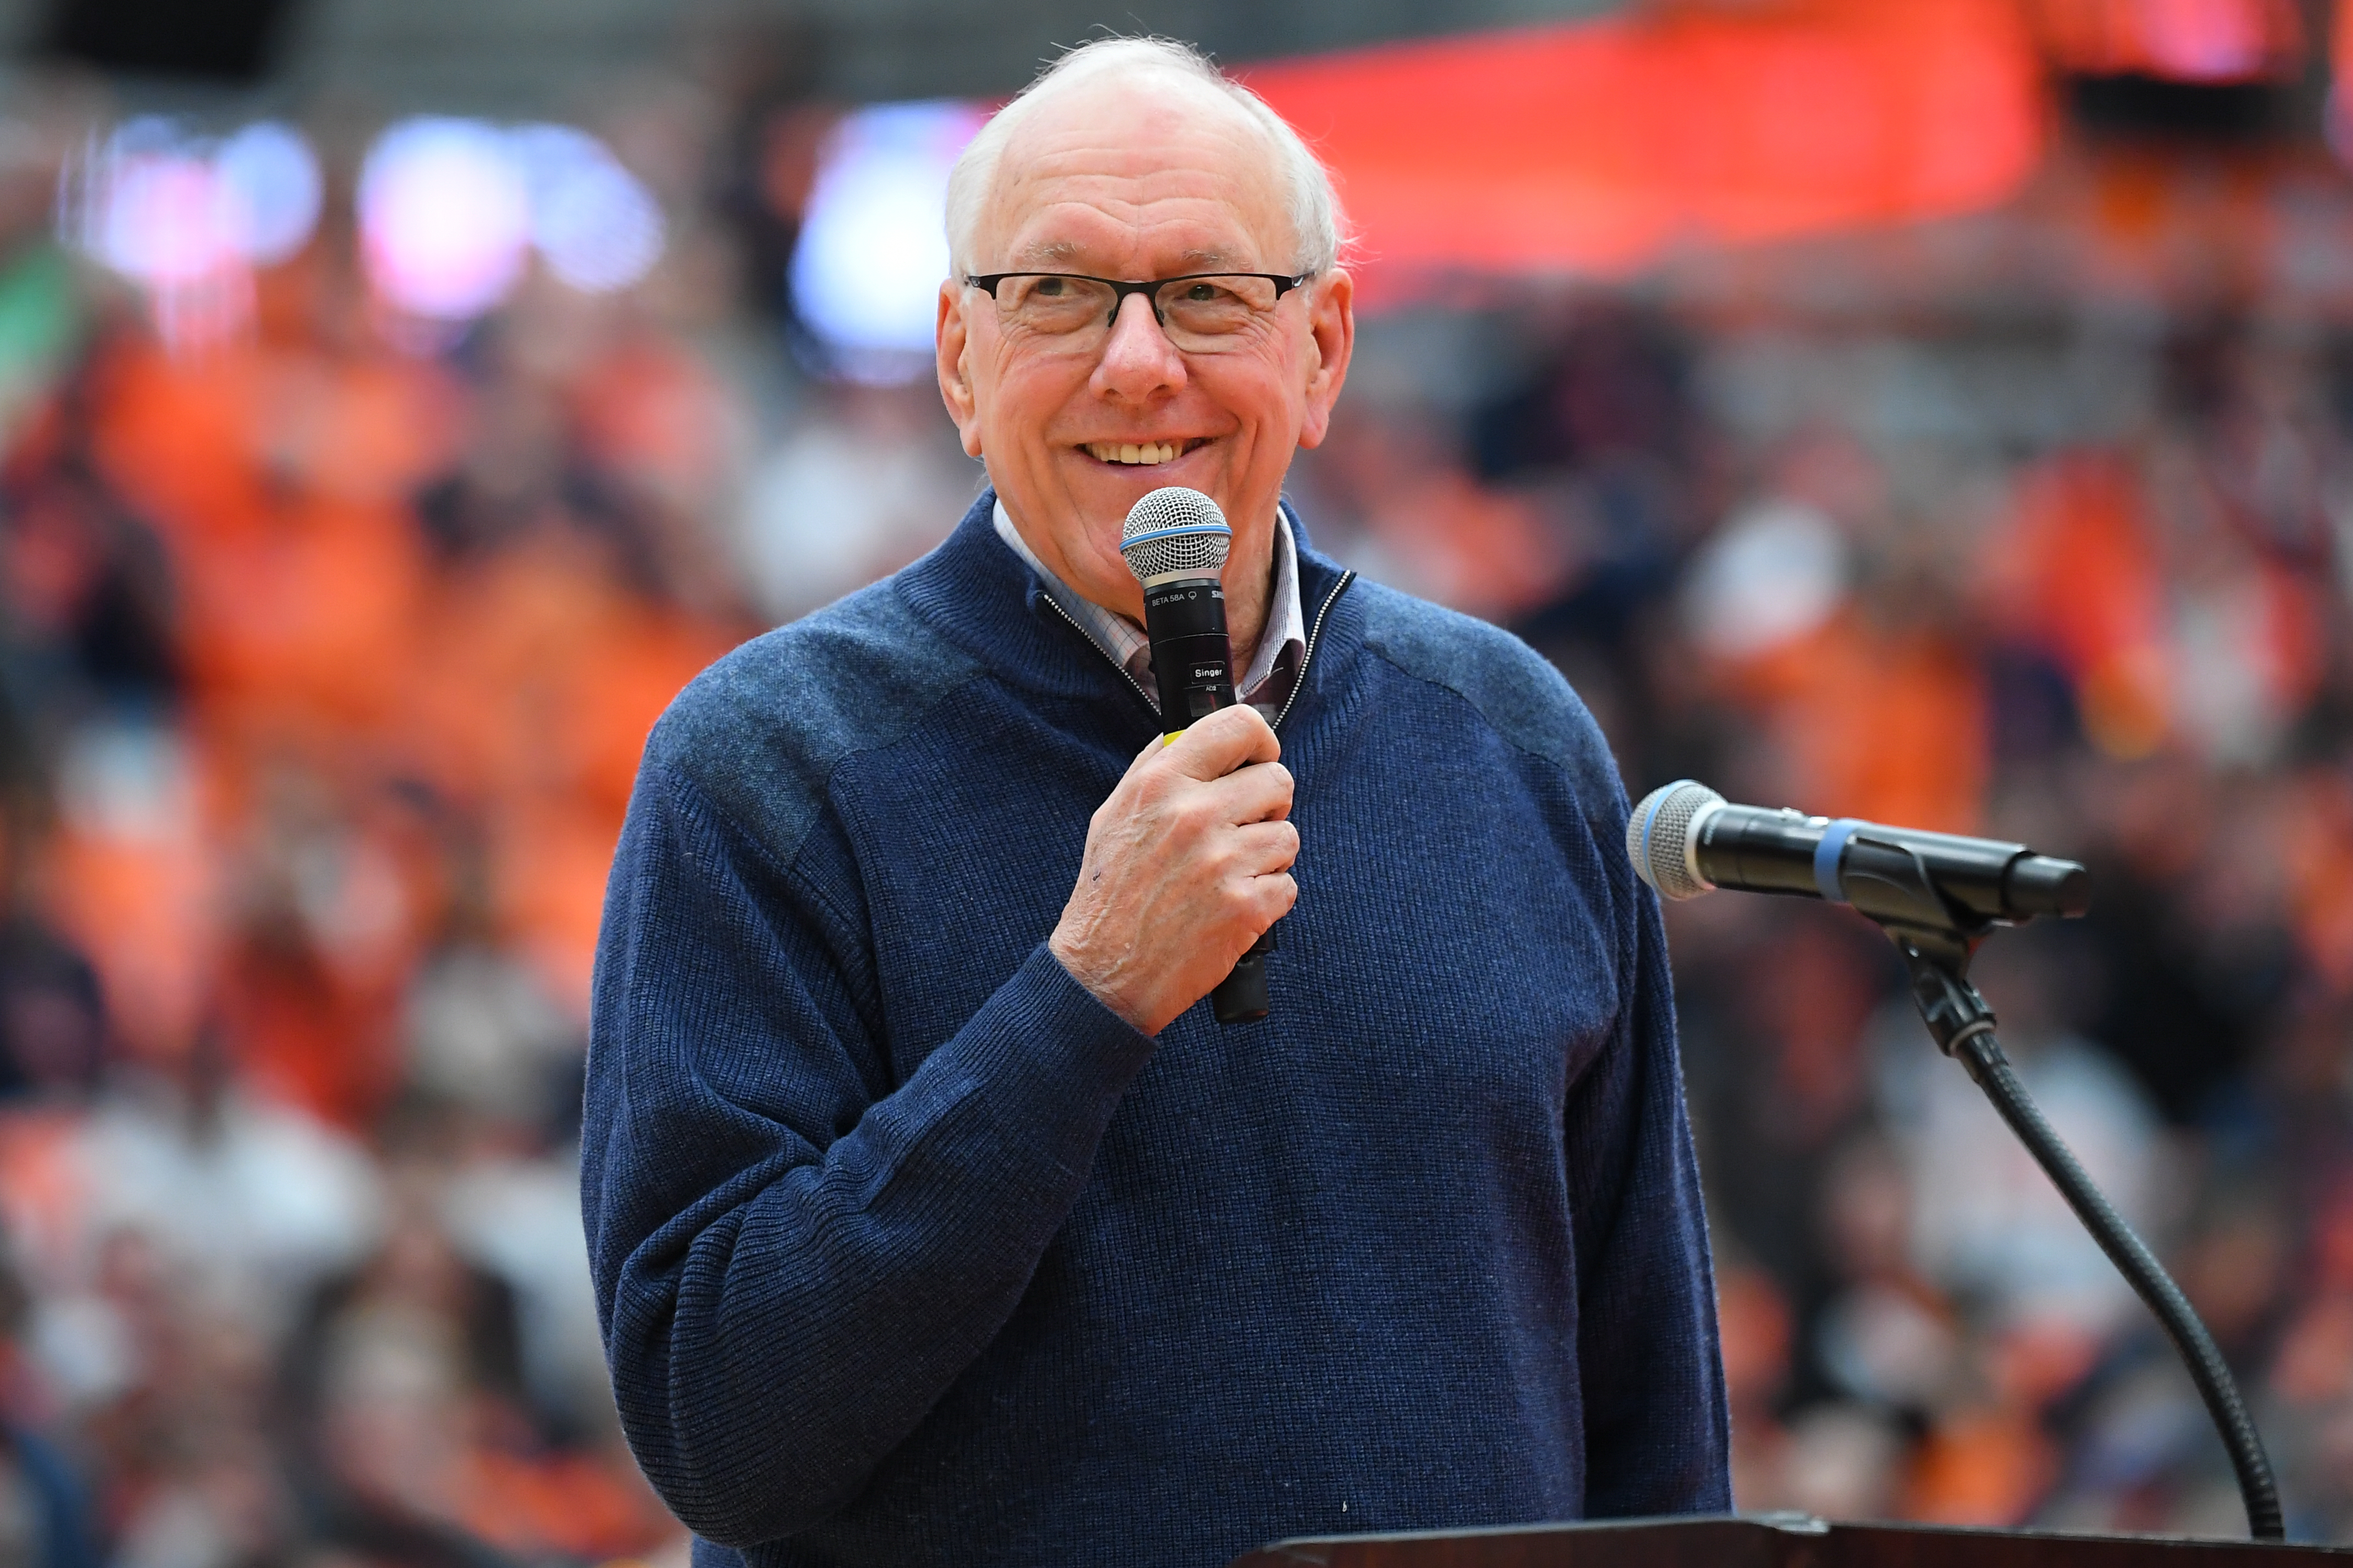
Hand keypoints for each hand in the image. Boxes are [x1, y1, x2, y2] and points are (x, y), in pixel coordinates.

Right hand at [1050, 704, 1297, 1034]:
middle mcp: (1194, 816)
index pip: (1240, 726)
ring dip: (1267, 857)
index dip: (1260, 743)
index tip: (1258, 761)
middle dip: (1267, 806)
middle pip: (1278, 781)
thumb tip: (1193, 733)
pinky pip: (1287, 885)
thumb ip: (1156, 766)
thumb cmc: (1110, 895)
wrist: (1104, 974)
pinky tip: (1231, 906)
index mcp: (1162, 784)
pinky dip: (1267, 899)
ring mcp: (1223, 862)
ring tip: (1229, 875)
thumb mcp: (1116, 814)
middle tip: (1242, 829)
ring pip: (1288, 836)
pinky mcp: (1245, 907)